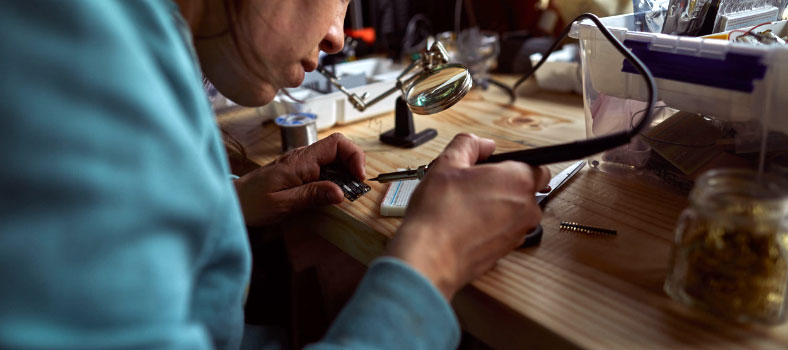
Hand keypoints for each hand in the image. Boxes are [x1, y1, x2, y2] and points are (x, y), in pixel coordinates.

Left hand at [234, 133, 364, 226]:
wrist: (233, 201)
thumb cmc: (252, 203)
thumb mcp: (282, 204)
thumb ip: (311, 196)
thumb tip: (340, 192)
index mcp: (300, 161)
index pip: (337, 143)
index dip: (354, 156)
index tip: (359, 178)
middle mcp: (303, 157)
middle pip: (339, 148)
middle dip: (354, 165)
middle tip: (356, 188)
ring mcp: (302, 162)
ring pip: (334, 158)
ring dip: (346, 172)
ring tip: (347, 193)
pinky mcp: (301, 170)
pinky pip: (325, 167)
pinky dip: (335, 178)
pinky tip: (333, 192)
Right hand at [385, 133, 549, 299]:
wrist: (430, 256)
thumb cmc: (440, 213)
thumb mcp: (448, 163)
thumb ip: (469, 144)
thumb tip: (482, 144)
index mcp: (519, 181)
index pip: (538, 167)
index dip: (515, 165)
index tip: (495, 168)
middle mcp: (526, 209)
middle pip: (525, 191)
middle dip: (503, 187)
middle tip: (473, 186)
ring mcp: (518, 233)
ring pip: (513, 212)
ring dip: (496, 208)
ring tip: (464, 207)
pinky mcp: (506, 252)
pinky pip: (503, 231)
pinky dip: (489, 226)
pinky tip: (464, 224)